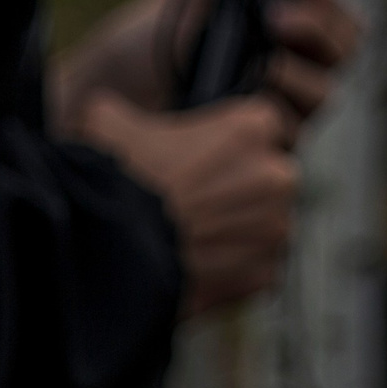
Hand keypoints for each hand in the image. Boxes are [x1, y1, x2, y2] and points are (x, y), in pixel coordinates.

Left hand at [52, 0, 363, 132]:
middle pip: (342, 58)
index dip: (336, 5)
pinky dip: (271, 119)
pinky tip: (239, 101)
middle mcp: (291, 71)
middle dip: (318, 33)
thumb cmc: (150, 37)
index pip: (341, 22)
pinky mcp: (254, 147)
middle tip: (275, 18)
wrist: (107, 90)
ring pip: (319, 98)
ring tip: (259, 63)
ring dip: (294, 76)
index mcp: (286, 33)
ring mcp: (276, 110)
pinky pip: (287, 139)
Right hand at [77, 92, 299, 316]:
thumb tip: (116, 119)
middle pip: (269, 176)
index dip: (232, 142)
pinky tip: (198, 265)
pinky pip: (257, 267)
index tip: (208, 157)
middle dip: (241, 187)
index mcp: (251, 127)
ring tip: (193, 237)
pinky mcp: (264, 273)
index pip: (264, 125)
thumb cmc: (116, 180)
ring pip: (266, 224)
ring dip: (240, 230)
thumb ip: (129, 114)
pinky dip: (234, 269)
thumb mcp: (110, 121)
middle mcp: (276, 174)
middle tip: (197, 201)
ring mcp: (275, 227)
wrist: (113, 250)